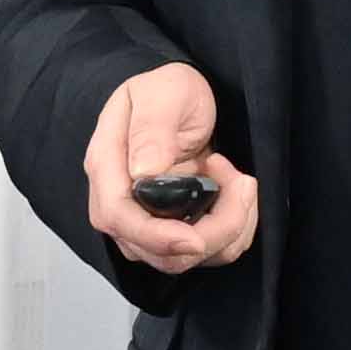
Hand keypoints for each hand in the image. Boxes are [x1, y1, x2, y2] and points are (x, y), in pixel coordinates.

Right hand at [85, 60, 259, 274]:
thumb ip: (153, 128)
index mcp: (108, 165)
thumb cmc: (169, 91)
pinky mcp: (173, 229)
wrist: (182, 101)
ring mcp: (145, 221)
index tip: (196, 238)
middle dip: (210, 233)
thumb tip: (143, 174)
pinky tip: (236, 193)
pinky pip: (206, 252)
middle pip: (154, 250)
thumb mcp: (166, 93)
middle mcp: (120, 202)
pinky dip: (234, 231)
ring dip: (228, 228)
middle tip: (242, 183)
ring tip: (239, 179)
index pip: (118, 218)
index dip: (156, 237)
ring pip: (183, 258)